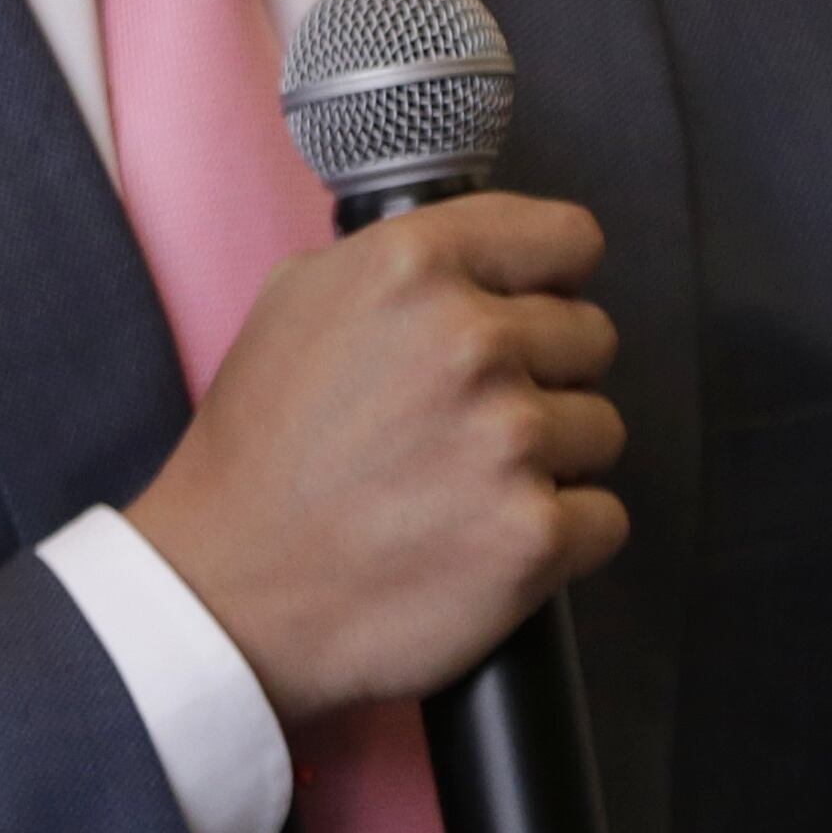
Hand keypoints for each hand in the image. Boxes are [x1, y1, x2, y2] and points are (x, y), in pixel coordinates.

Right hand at [125, 194, 625, 719]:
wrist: (226, 593)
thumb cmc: (259, 454)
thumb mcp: (297, 301)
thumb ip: (399, 257)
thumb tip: (483, 251)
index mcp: (415, 266)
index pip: (570, 239)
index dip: (551, 282)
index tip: (531, 315)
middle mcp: (472, 340)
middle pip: (592, 337)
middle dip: (544, 377)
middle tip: (471, 423)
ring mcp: (510, 439)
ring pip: (600, 429)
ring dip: (551, 461)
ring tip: (467, 487)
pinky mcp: (534, 535)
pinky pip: (605, 518)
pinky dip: (558, 537)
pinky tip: (486, 541)